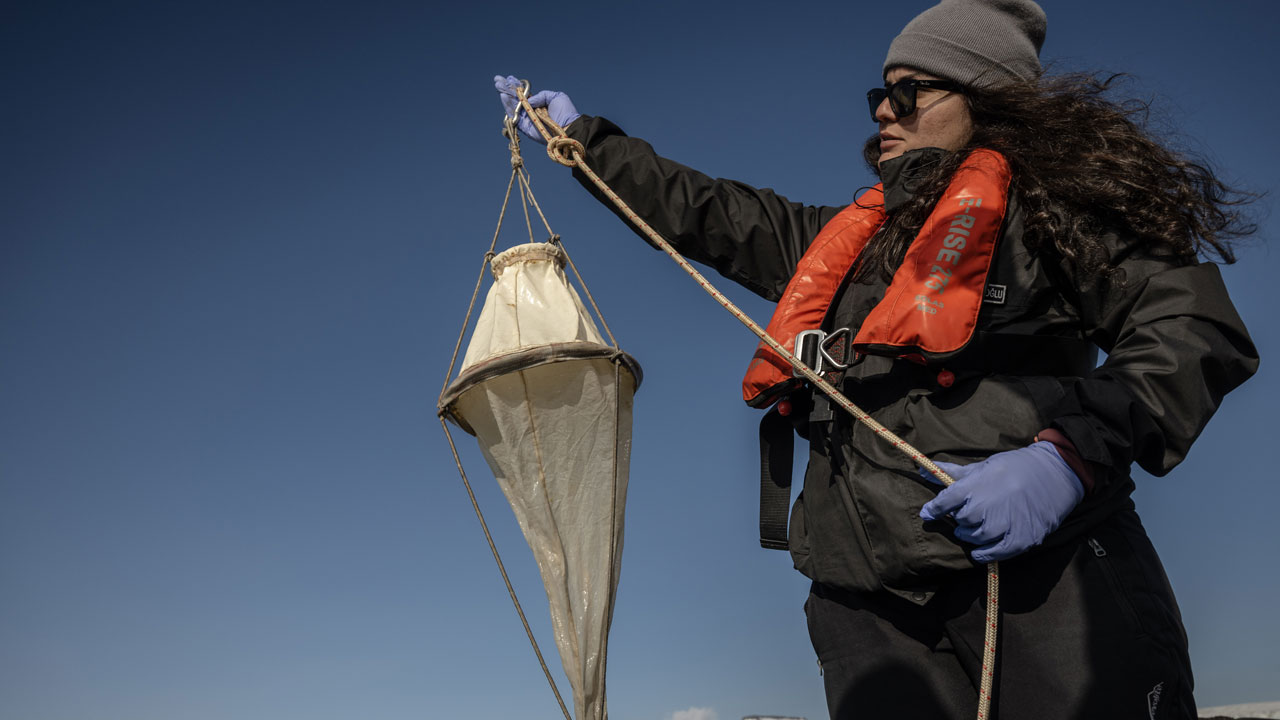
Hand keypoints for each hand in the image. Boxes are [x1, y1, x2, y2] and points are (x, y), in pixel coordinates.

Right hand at [494, 75, 580, 144]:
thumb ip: (541, 95)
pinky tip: (504, 97)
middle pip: (516, 99)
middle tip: (497, 80)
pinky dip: (509, 108)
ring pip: (513, 107)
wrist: (569, 127)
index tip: (508, 78)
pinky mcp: (526, 128)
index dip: (516, 86)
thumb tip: (528, 99)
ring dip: (505, 96)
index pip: (524, 94)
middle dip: (506, 89)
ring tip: (499, 86)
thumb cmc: (566, 112)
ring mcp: (528, 119)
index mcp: (539, 103)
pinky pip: (515, 117)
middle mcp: (532, 111)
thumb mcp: (556, 96)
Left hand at [919, 441, 1084, 562]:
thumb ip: (954, 473)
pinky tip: (980, 549)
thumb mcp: (984, 465)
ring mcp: (1004, 525)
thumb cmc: (1017, 467)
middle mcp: (988, 507)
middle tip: (965, 513)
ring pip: (974, 537)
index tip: (927, 512)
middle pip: (960, 521)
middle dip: (959, 518)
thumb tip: (924, 470)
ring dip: (970, 534)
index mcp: (977, 486)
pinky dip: (983, 553)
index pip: (945, 502)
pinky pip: (993, 554)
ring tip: (977, 525)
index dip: (933, 508)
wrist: (1056, 474)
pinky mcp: (1020, 539)